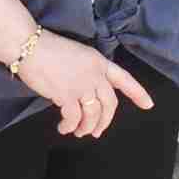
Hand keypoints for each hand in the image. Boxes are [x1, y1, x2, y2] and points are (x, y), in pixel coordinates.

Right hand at [18, 33, 153, 137]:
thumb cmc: (49, 50)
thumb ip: (89, 73)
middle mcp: (95, 74)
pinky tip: (64, 128)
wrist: (30, 46)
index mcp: (100, 62)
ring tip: (79, 132)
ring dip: (87, 127)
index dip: (138, 93)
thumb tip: (87, 93)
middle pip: (109, 103)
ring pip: (93, 113)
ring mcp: (82, 85)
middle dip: (106, 121)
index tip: (149, 105)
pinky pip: (73, 117)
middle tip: (98, 132)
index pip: (125, 79)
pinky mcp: (66, 94)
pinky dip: (70, 126)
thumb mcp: (80, 56)